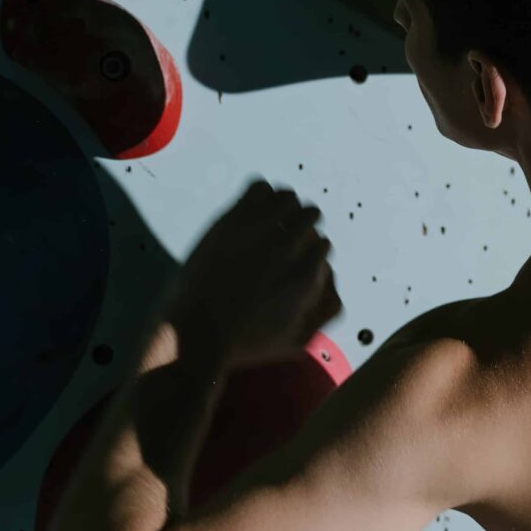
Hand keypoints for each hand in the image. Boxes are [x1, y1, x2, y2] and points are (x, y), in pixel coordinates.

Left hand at [172, 180, 340, 368]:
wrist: (197, 333)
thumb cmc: (246, 342)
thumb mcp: (297, 340)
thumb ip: (327, 312)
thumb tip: (334, 280)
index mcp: (307, 274)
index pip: (322, 244)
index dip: (310, 252)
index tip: (295, 259)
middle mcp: (288, 248)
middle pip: (309, 215)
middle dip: (302, 226)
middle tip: (283, 238)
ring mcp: (258, 231)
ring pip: (287, 198)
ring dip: (284, 207)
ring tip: (270, 221)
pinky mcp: (231, 220)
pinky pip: (259, 188)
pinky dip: (262, 194)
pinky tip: (253, 210)